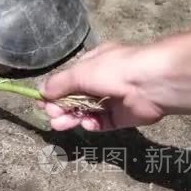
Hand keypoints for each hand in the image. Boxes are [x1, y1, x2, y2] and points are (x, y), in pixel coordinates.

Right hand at [37, 42, 165, 131]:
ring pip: (87, 111)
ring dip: (72, 117)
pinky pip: (103, 122)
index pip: (68, 80)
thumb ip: (59, 84)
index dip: (54, 92)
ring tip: (60, 125)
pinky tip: (87, 124)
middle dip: (61, 107)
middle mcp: (102, 81)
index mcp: (92, 64)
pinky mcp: (122, 116)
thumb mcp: (80, 72)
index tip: (42, 103)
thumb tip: (40, 91)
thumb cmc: (112, 70)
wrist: (150, 83)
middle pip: (75, 98)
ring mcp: (112, 99)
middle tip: (51, 116)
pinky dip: (93, 123)